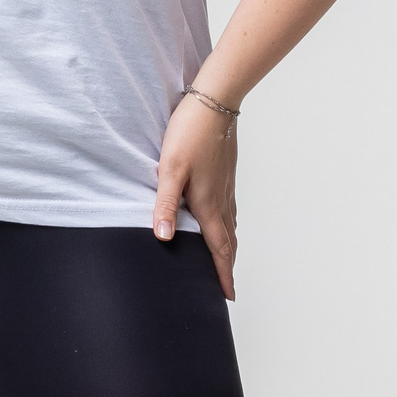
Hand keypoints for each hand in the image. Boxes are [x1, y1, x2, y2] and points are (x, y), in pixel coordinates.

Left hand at [152, 92, 239, 297]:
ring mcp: (226, 186)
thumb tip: (165, 238)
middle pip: (229, 241)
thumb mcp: (170, 170)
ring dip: (229, 247)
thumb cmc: (190, 132)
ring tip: (224, 261)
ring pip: (231, 225)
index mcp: (208, 203)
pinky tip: (221, 221)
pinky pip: (230, 209)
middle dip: (228, 266)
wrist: (215, 101)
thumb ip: (165, 205)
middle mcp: (222, 199)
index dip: (223, 274)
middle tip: (226, 287)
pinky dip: (228, 226)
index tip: (227, 295)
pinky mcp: (225, 174)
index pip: (219, 248)